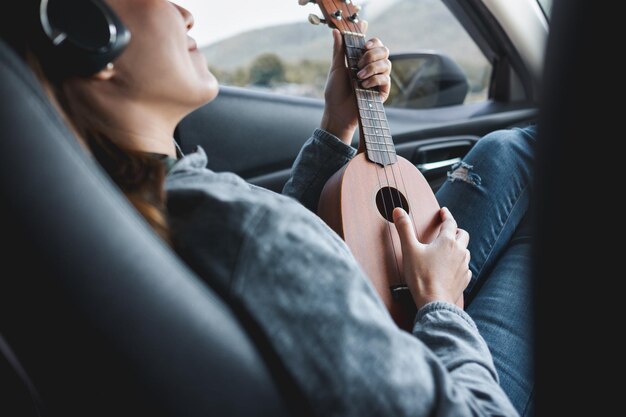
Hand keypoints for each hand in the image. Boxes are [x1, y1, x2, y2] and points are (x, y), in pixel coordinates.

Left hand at [321, 28, 391, 144]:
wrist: (338, 112)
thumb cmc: (335, 92)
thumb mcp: (336, 68)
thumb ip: (338, 50)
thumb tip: (335, 31)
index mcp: (362, 60)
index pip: (374, 44)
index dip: (373, 41)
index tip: (364, 45)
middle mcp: (373, 68)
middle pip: (384, 50)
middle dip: (372, 54)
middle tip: (359, 63)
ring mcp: (379, 79)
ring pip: (386, 63)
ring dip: (372, 67)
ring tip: (358, 77)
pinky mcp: (382, 91)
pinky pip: (385, 78)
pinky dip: (374, 79)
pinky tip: (363, 85)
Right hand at [393, 207, 471, 309]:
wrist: (434, 301)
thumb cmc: (421, 276)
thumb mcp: (409, 249)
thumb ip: (404, 228)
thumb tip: (398, 210)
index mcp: (447, 241)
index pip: (450, 223)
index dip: (446, 215)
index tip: (443, 212)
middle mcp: (459, 251)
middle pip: (463, 235)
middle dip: (455, 230)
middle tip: (448, 230)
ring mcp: (463, 266)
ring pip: (465, 251)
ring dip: (459, 247)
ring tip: (449, 249)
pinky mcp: (464, 279)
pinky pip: (465, 268)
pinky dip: (459, 264)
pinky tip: (452, 268)